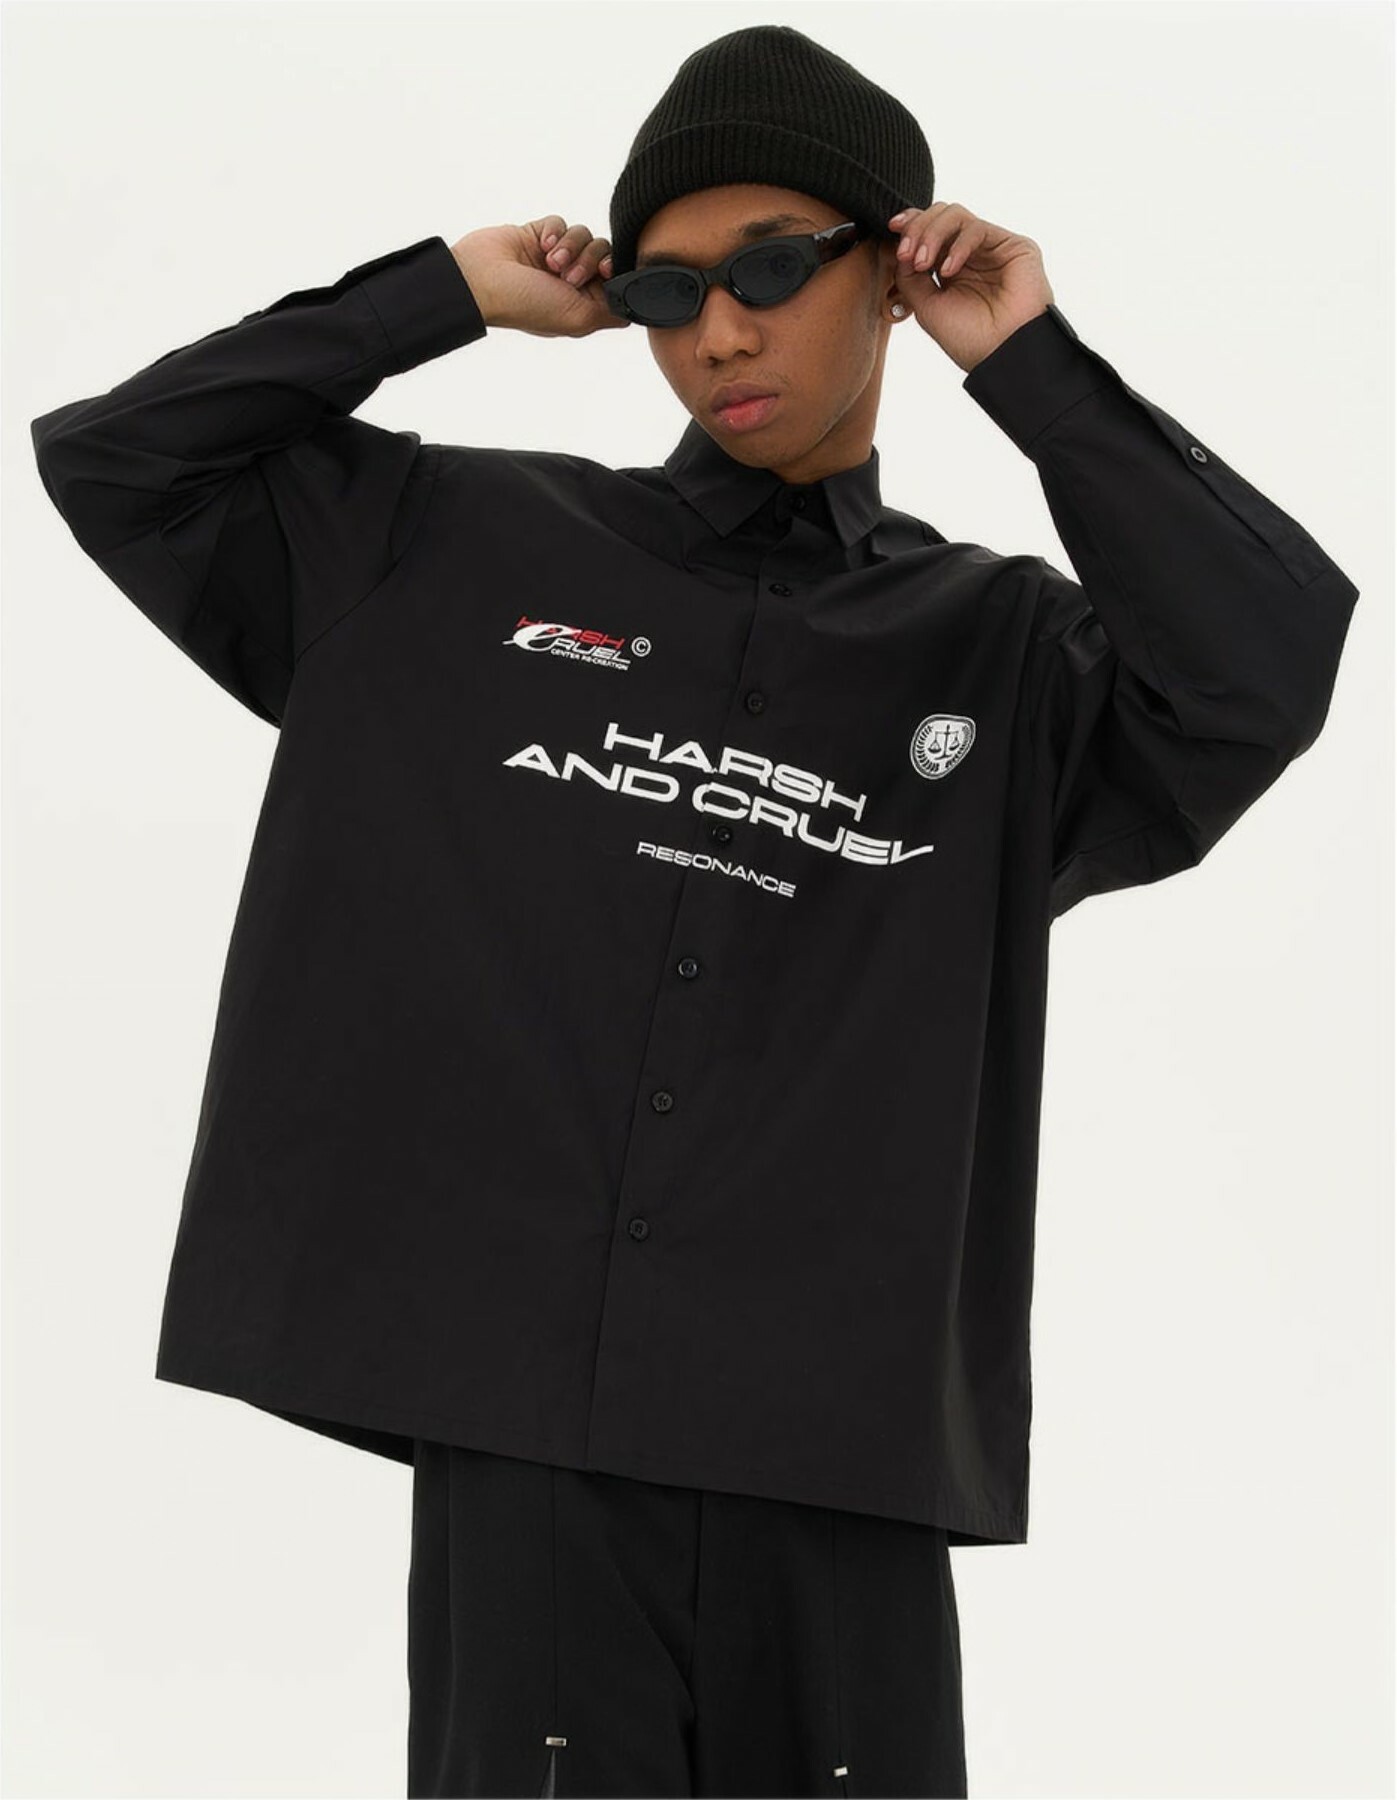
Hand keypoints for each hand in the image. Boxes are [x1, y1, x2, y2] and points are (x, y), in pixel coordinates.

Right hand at [450, 216, 629, 338]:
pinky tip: (540, 246)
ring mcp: (555, 257)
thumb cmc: (526, 305)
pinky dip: (553, 232)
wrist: (481, 280)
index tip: (607, 273)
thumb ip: (611, 312)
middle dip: (590, 260)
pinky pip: (561, 222)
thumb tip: (635, 307)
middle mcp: (571, 282)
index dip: (615, 274)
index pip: (615, 283)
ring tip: (550, 262)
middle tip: (568, 276)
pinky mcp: (539, 235)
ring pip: (585, 235)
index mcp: (582, 305)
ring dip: (570, 247)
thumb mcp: (578, 319)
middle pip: (605, 255)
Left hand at [887, 203, 1053, 373]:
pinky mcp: (1013, 246)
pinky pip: (977, 228)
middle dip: (917, 229)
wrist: (1003, 356)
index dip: (911, 224)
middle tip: (905, 253)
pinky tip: (948, 271)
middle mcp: (971, 255)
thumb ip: (909, 278)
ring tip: (922, 262)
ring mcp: (991, 249)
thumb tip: (899, 250)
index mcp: (951, 269)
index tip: (893, 228)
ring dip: (932, 234)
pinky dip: (957, 245)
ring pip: (956, 215)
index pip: (929, 232)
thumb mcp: (927, 308)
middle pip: (940, 216)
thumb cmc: (970, 340)